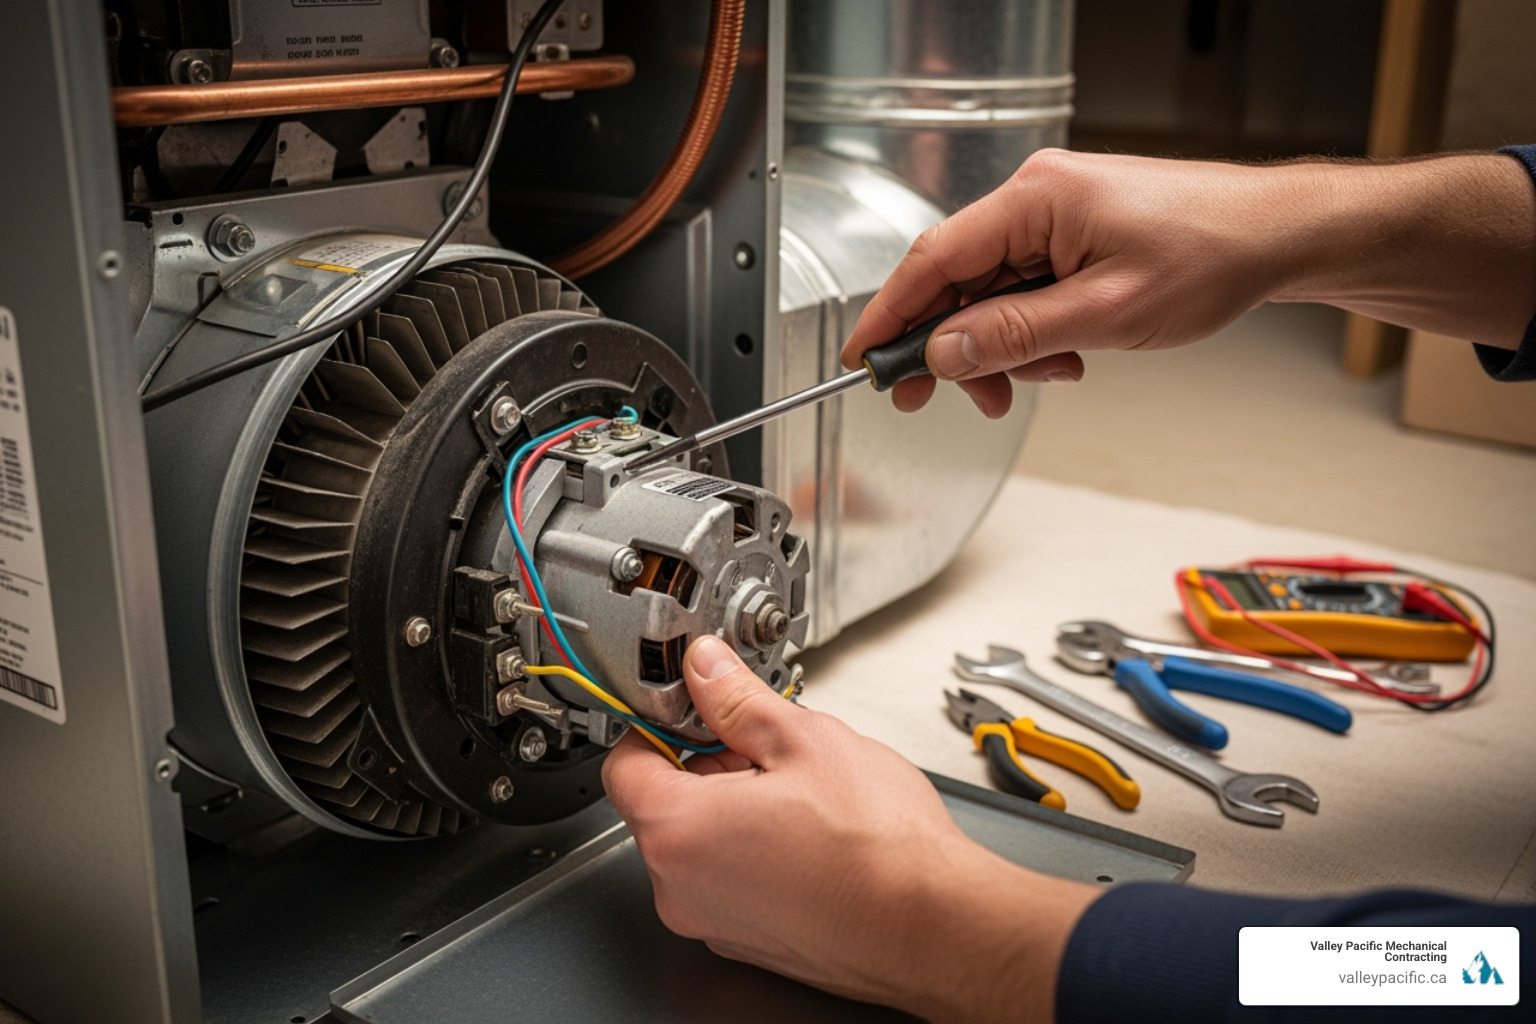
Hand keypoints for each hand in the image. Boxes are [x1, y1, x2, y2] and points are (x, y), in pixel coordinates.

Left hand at [603, 636, 1100, 1022]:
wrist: (937, 926)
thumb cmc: (879, 847)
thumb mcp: (803, 740)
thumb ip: (737, 700)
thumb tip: (705, 669)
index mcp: (678, 831)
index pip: (624, 763)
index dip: (658, 725)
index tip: (692, 709)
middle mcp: (680, 889)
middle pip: (663, 805)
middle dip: (708, 766)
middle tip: (767, 747)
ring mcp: (714, 923)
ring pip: (700, 845)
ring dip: (735, 809)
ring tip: (802, 794)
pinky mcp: (750, 942)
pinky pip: (730, 881)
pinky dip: (755, 851)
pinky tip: (811, 835)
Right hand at [842, 149, 1535, 417]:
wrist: (1279, 237)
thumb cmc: (1212, 254)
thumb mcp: (1105, 314)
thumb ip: (1015, 335)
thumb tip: (944, 353)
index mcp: (1035, 199)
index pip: (932, 260)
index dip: (890, 316)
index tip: (864, 363)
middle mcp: (1036, 199)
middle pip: (955, 279)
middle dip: (950, 346)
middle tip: (938, 400)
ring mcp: (1054, 216)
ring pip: (990, 291)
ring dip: (999, 346)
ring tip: (1038, 379)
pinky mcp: (1073, 235)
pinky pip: (1024, 288)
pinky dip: (1030, 331)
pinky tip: (1063, 355)